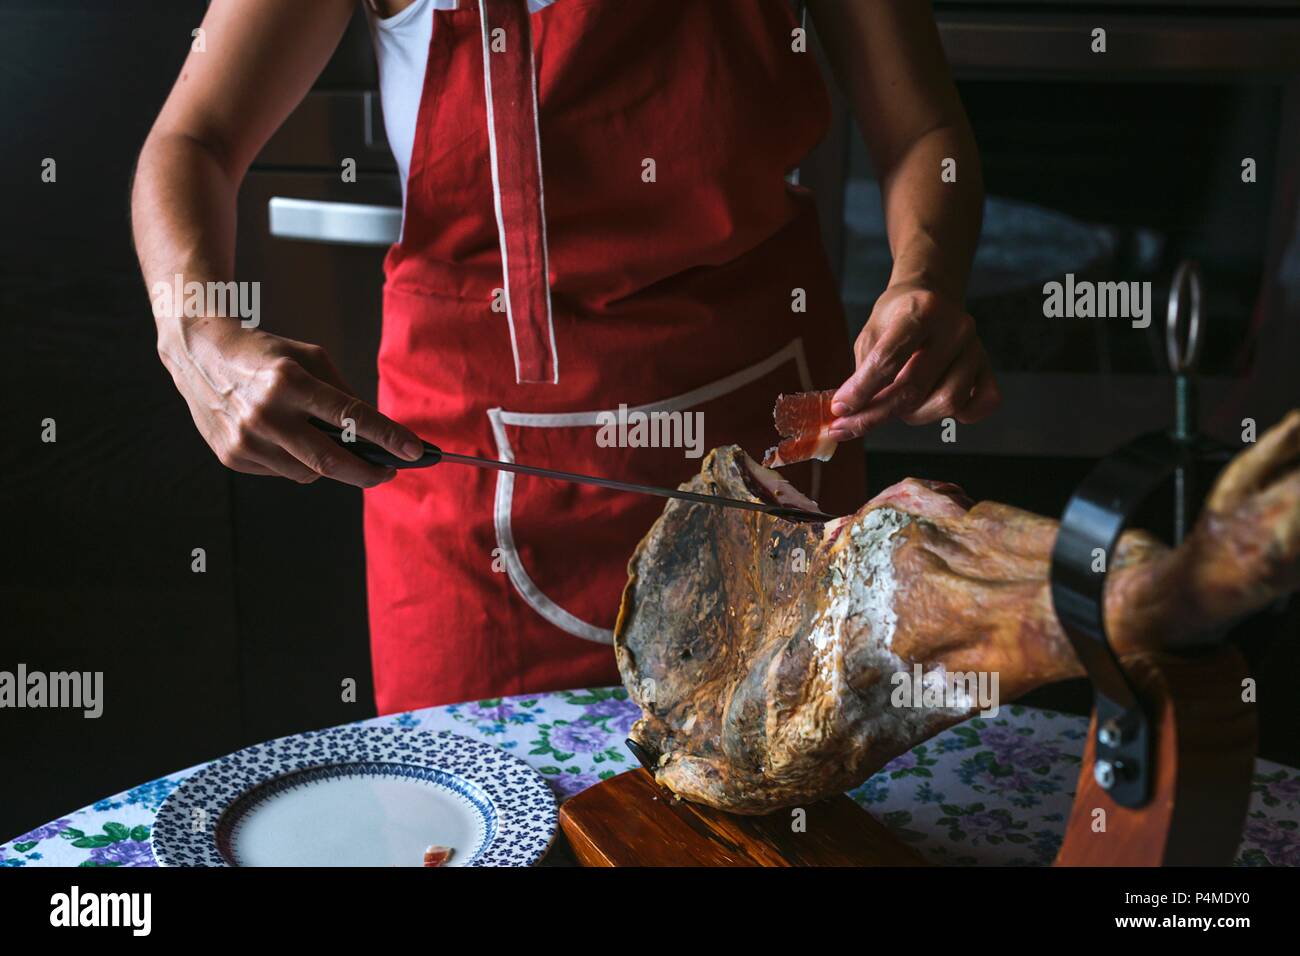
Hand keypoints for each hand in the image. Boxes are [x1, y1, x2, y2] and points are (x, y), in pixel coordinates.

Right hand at [158, 317, 422, 487]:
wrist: (199, 354)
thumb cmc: (265, 353)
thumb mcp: (310, 357)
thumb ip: (343, 395)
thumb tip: (376, 434)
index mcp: (289, 382)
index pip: (350, 417)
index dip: (388, 437)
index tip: (415, 452)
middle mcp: (265, 414)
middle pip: (331, 462)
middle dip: (368, 473)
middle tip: (389, 472)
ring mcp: (246, 440)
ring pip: (309, 473)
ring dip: (331, 466)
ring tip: (327, 444)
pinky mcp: (233, 457)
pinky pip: (283, 472)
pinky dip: (298, 463)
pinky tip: (287, 440)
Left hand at [828, 284, 999, 439]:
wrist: (933, 298)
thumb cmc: (897, 319)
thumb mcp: (871, 334)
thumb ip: (862, 372)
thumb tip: (845, 414)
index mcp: (921, 310)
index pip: (889, 359)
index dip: (861, 390)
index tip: (839, 410)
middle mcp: (955, 327)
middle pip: (914, 387)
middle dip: (877, 413)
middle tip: (850, 424)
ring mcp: (976, 349)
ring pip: (946, 403)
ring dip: (913, 415)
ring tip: (896, 405)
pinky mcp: (988, 368)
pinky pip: (980, 406)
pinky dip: (959, 416)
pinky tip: (933, 406)